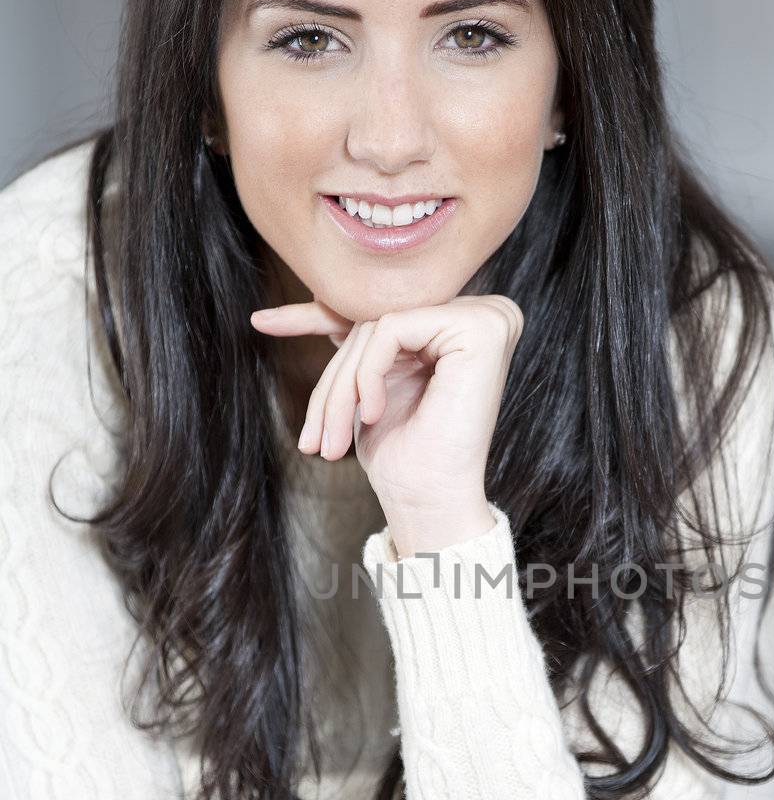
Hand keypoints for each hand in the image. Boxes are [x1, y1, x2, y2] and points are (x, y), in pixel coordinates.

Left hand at [249, 295, 522, 521]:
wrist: (432, 502)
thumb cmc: (405, 458)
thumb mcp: (369, 387)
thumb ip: (361, 342)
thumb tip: (321, 298)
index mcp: (460, 329)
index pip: (375, 316)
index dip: (311, 318)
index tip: (260, 322)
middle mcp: (481, 314)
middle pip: (374, 323)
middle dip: (333, 382)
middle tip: (311, 440)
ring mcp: (486, 317)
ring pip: (377, 327)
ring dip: (342, 387)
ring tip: (333, 440)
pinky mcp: (481, 327)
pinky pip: (391, 329)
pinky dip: (369, 374)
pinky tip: (373, 415)